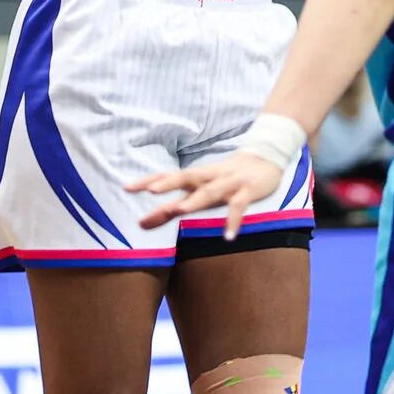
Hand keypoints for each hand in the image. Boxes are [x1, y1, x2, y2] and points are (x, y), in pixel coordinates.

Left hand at [129, 151, 282, 239]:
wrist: (266, 157)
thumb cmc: (226, 178)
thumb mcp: (198, 191)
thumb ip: (171, 209)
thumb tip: (141, 224)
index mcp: (196, 176)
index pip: (168, 175)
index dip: (148, 180)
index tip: (127, 188)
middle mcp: (209, 176)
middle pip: (186, 176)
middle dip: (169, 182)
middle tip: (151, 191)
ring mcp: (229, 182)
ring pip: (210, 190)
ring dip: (195, 199)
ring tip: (180, 211)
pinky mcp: (247, 190)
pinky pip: (239, 206)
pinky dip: (233, 220)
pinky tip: (227, 236)